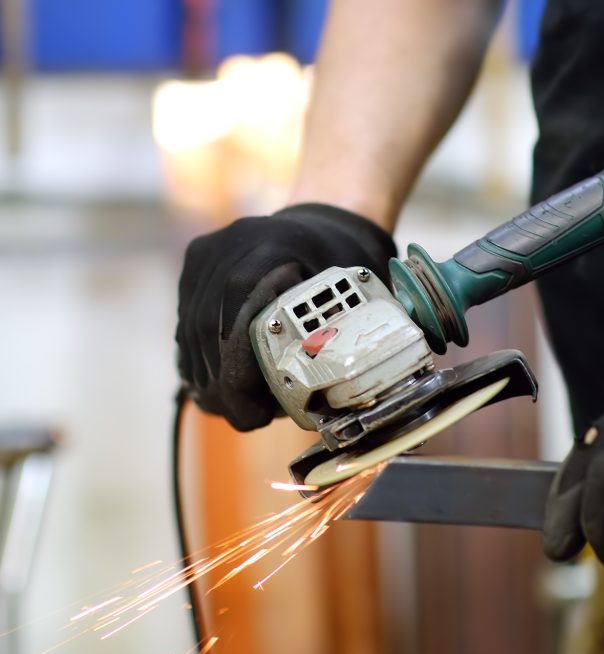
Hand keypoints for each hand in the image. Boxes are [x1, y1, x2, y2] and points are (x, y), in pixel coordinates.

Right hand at [176, 203, 395, 430]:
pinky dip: (199, 358)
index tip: (254, 413)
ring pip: (191, 327)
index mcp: (273, 247)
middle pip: (208, 327)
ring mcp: (208, 252)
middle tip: (245, 418)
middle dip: (222, 385)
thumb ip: (333, 341)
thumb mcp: (353, 297)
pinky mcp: (196, 262)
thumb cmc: (346, 265)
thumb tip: (311, 406)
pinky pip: (187, 318)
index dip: (238, 374)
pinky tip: (212, 387)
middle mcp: (232, 243)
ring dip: (207, 376)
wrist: (325, 222)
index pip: (237, 319)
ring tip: (230, 409)